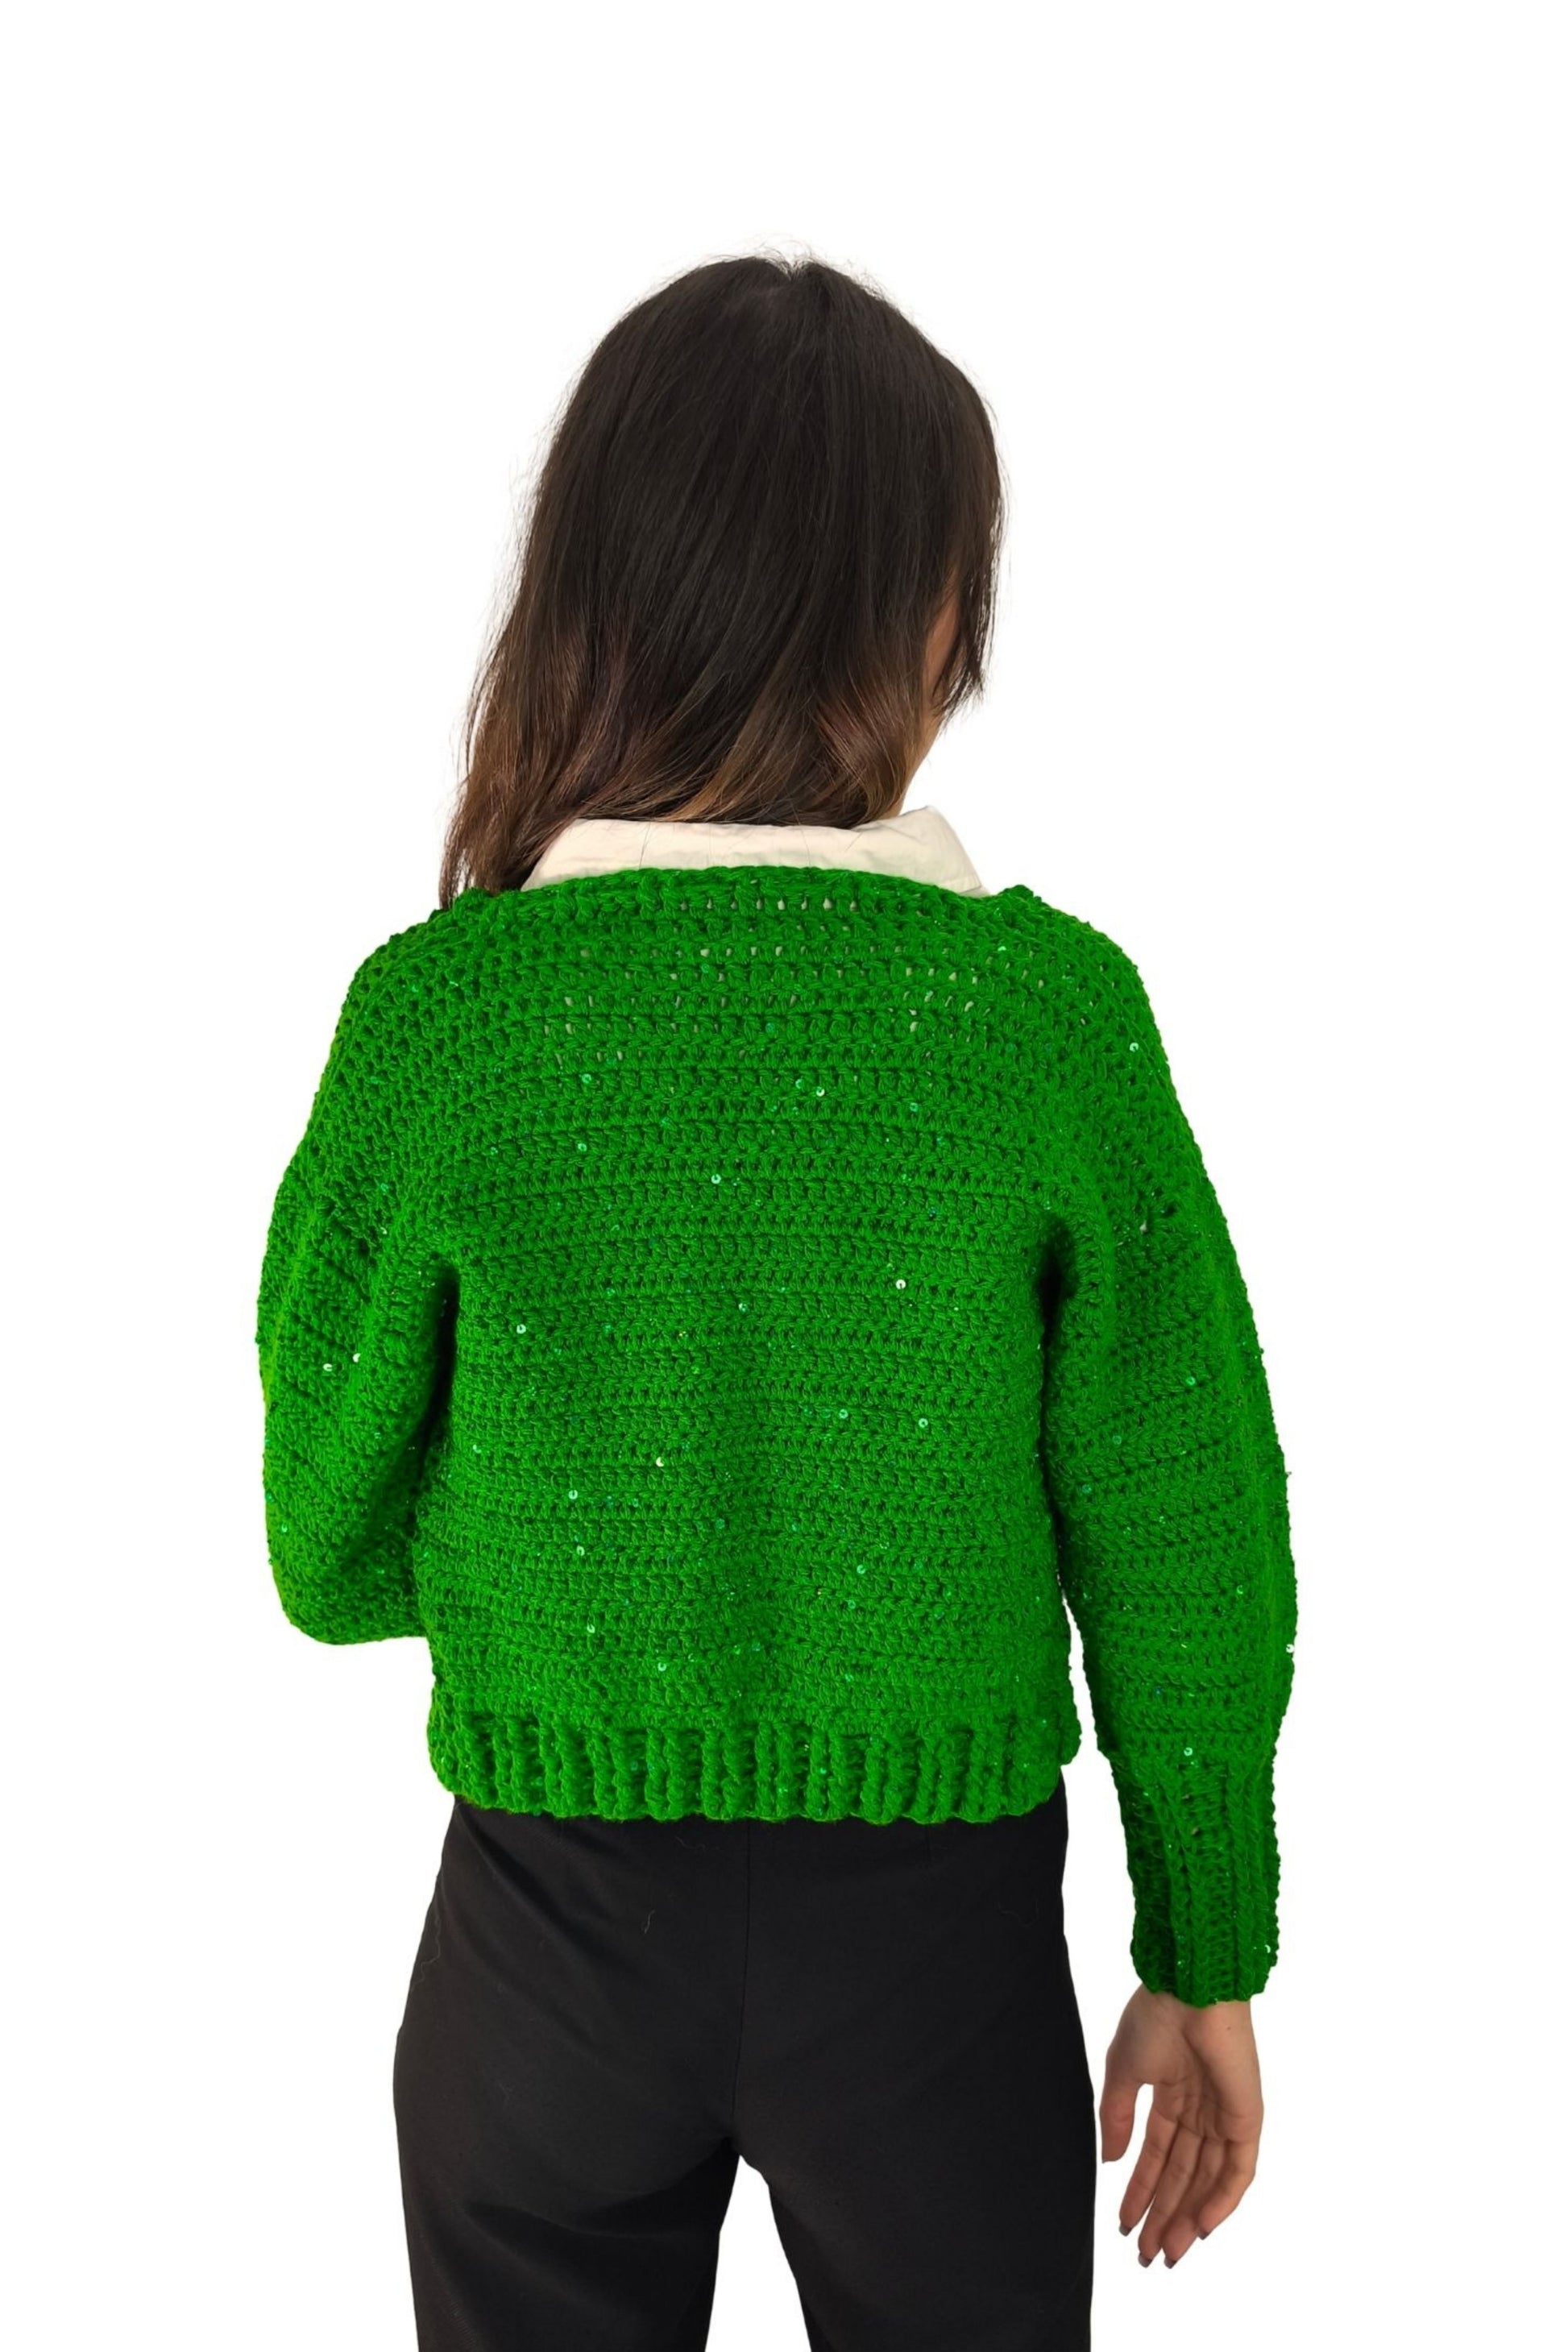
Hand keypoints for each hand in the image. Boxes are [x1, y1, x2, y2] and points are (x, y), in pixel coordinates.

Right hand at [1099, 1983, 1263, 2267]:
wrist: (1188, 1988)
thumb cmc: (1155, 2015)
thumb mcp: (1123, 2071)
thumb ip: (1117, 2118)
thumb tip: (1111, 2163)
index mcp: (1171, 2096)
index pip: (1156, 2156)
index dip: (1141, 2192)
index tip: (1124, 2225)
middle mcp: (1200, 2112)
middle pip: (1182, 2176)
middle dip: (1164, 2216)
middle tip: (1147, 2255)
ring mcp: (1224, 2117)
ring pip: (1207, 2180)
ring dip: (1187, 2217)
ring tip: (1168, 2251)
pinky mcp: (1246, 2119)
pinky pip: (1237, 2170)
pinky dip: (1221, 2201)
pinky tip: (1201, 2228)